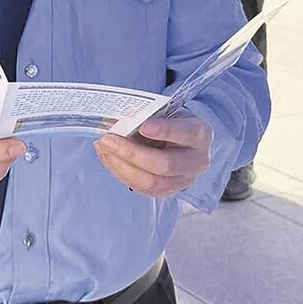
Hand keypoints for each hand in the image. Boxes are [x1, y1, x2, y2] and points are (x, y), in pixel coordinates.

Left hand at [96, 115, 212, 196]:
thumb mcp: (167, 112)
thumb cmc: (172, 121)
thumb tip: (118, 121)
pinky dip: (120, 172)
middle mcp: (197, 161)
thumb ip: (149, 116)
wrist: (182, 140)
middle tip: (108, 139)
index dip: (163, 131)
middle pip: (164, 164)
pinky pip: (142, 188)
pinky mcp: (168, 191)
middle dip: (131, 153)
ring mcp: (184, 180)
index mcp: (199, 134)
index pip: (183, 134)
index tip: (143, 126)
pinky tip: (108, 157)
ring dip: (121, 166)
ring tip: (103, 148)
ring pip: (150, 182)